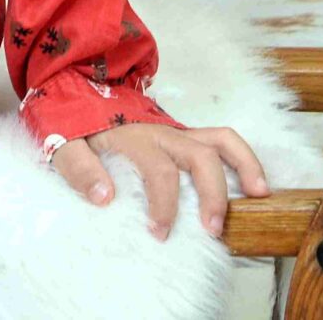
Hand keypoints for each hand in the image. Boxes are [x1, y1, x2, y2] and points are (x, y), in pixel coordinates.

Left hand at [51, 122, 269, 241]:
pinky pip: (220, 140)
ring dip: (243, 166)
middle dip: (212, 194)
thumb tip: (106, 198)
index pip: (159, 171)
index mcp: (132, 137)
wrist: (76, 89)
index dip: (164, 205)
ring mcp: (177, 132)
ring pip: (220, 141)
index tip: (159, 234)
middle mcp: (162, 132)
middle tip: (212, 230)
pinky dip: (242, 157)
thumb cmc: (73, 123)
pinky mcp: (185, 135)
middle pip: (199, 156)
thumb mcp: (62, 144)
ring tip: (260, 195)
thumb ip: (80, 169)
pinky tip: (254, 183)